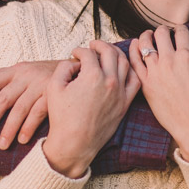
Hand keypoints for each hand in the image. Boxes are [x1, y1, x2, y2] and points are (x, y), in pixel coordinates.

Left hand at [0, 60, 57, 148]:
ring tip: (1, 146)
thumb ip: (3, 74)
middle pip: (3, 99)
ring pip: (20, 109)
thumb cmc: (46, 72)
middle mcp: (26, 77)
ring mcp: (40, 85)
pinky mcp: (54, 95)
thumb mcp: (25, 69)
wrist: (79, 68)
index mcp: (16, 71)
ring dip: (9, 129)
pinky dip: (30, 127)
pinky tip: (23, 140)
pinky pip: (38, 113)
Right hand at [42, 41, 140, 177]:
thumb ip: (64, 67)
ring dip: (116, 53)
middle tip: (93, 45)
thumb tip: (74, 62)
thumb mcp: (53, 87)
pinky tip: (122, 68)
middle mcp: (110, 82)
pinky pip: (135, 81)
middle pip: (110, 52)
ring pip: (126, 63)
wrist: (74, 143)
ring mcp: (120, 93)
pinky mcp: (125, 104)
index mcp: (92, 76)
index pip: (89, 53)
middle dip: (100, 45)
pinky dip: (131, 70)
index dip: (80, 50)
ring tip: (107, 53)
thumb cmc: (62, 117)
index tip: (75, 54)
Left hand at [128, 25, 188, 160]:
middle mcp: (169, 61)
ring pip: (144, 43)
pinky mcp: (145, 84)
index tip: (180, 32)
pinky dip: (133, 49)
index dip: (181, 29)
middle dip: (164, 30)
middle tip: (164, 33)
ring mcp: (154, 72)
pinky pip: (133, 61)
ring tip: (149, 36)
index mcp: (188, 57)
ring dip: (147, 36)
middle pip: (161, 33)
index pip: (181, 32)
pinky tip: (136, 45)